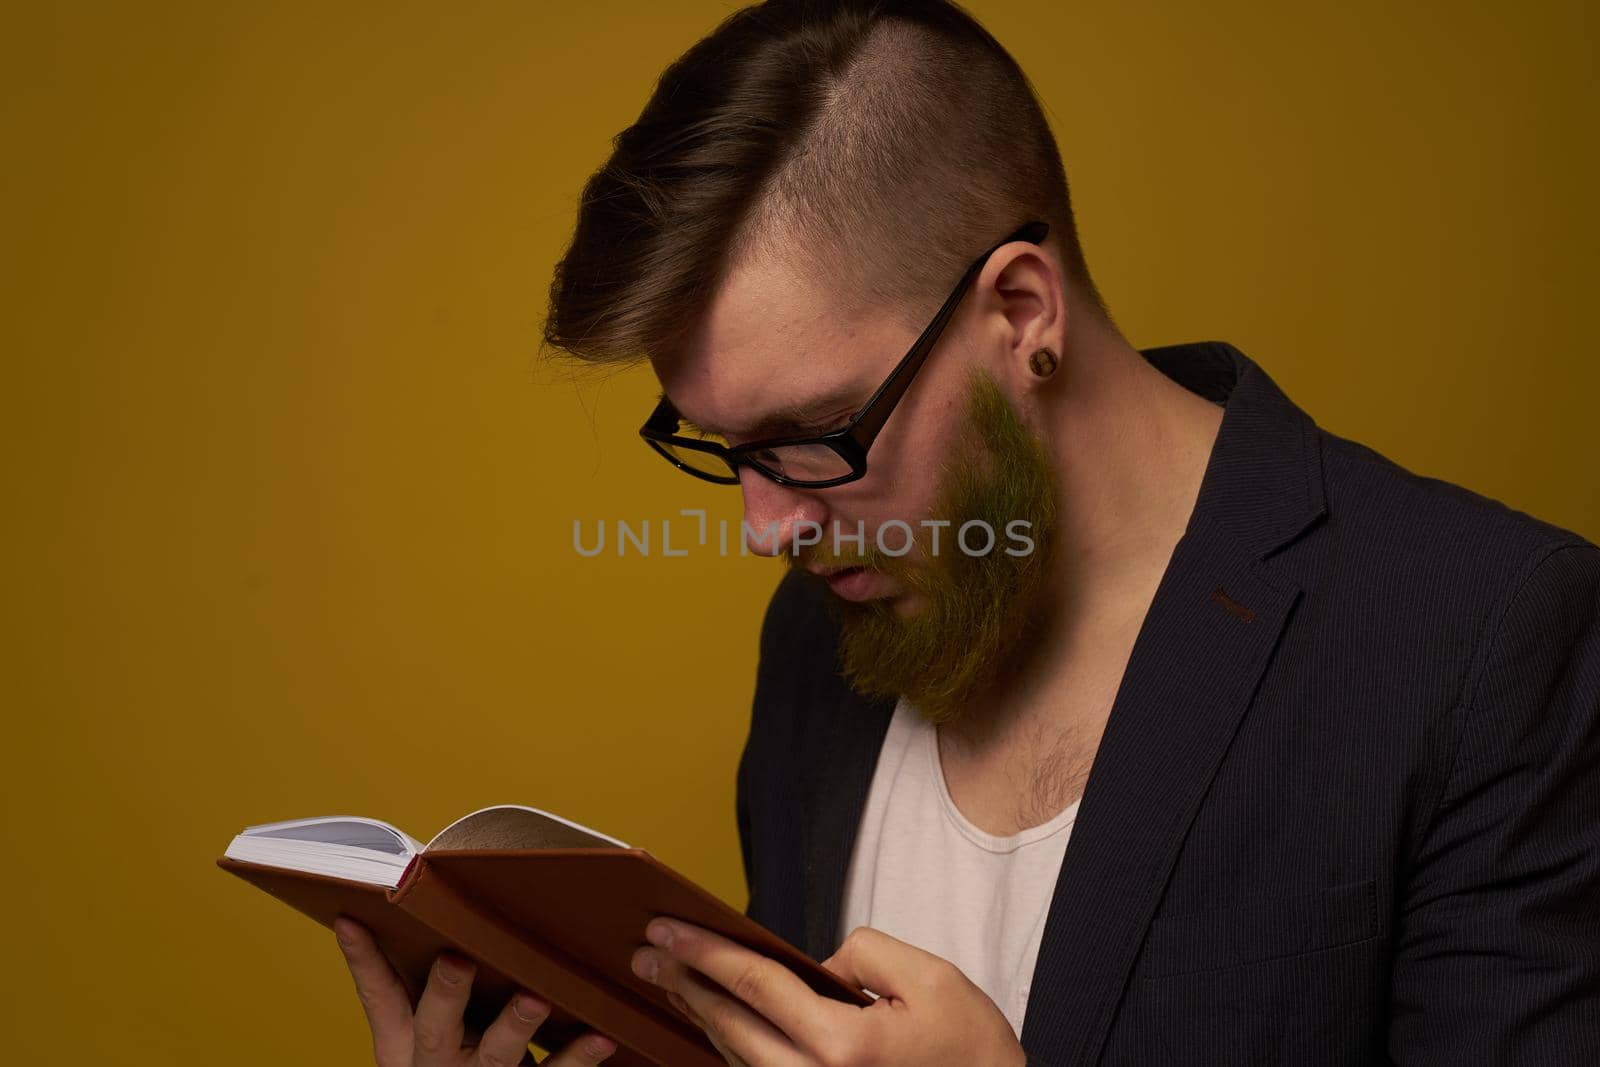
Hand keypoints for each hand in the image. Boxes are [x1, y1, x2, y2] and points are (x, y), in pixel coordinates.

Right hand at [334, 916, 619, 1066]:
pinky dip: (579, 1057)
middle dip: (445, 996)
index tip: (353, 918)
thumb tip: (389, 909)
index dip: (363, 960)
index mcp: (406, 1045)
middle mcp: (439, 1065)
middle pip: (435, 1031)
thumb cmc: (457, 1059)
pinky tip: (601, 1035)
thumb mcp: (419, 1035)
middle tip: (456, 961)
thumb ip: (412, 983)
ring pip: (496, 1056)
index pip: (380, 997)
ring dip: (513, 1026)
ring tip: (534, 999)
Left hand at [629, 920, 1025, 1066]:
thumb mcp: (929, 976)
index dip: (705, 953)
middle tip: (647, 952)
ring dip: (701, 1016)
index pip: (756, 986)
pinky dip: (731, 1047)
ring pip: (737, 1059)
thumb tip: (817, 966)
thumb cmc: (970, 1048)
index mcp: (843, 1047)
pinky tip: (716, 1022)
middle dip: (685, 984)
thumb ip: (862, 954)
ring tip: (673, 980)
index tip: (667, 929)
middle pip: (731, 1027)